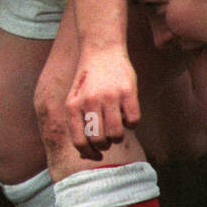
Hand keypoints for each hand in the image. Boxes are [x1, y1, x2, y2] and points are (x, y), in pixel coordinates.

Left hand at [66, 43, 139, 159]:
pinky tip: (127, 114)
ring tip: (117, 127)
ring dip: (119, 137)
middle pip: (100, 141)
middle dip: (106, 145)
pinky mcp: (128, 91)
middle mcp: (89, 102)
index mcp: (73, 106)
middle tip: (108, 137)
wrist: (101, 51)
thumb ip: (78, 124)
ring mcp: (109, 96)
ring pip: (117, 134)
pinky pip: (134, 121)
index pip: (79, 142)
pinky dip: (132, 123)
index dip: (89, 154)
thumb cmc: (88, 82)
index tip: (97, 156)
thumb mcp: (75, 100)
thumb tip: (85, 155)